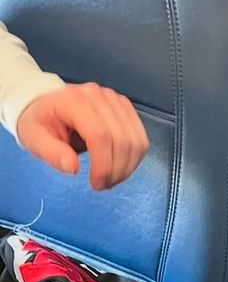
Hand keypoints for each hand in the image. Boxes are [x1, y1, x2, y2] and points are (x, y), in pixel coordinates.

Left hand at [17, 83, 148, 189]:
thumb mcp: (34, 139)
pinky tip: (120, 166)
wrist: (48, 105)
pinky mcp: (126, 109)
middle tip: (103, 185)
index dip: (103, 165)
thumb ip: (51, 153)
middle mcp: (99, 97)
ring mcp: (115, 101)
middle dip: (117, 170)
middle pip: (122, 140)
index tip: (97, 183)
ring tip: (111, 178)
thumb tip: (72, 167)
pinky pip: (140, 138)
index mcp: (74, 101)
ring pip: (136, 141)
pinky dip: (134, 158)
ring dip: (128, 166)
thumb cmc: (41, 122)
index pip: (100, 135)